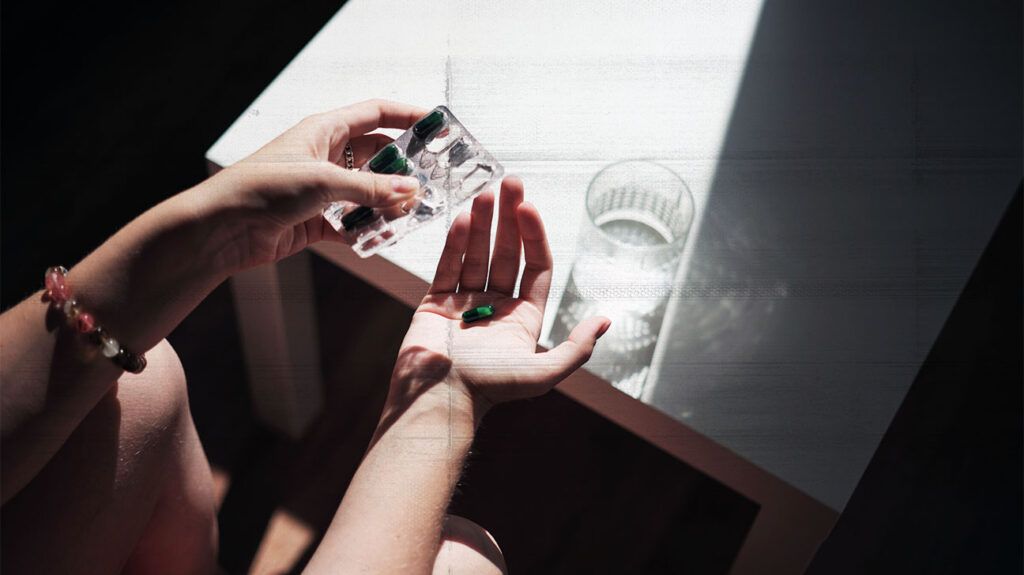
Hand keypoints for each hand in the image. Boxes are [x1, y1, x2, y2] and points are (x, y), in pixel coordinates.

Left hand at [189, 99, 429, 271]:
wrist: (222, 229)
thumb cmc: (260, 188)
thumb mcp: (322, 181)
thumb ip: (370, 187)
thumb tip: (411, 190)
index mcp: (324, 131)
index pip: (375, 114)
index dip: (407, 117)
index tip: (437, 126)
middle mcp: (326, 157)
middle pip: (377, 157)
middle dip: (404, 169)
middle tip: (433, 180)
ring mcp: (324, 190)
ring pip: (370, 193)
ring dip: (390, 203)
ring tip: (414, 212)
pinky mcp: (319, 221)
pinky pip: (355, 223)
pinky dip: (371, 230)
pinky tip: (387, 235)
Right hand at [390, 177, 610, 417]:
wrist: (440, 398)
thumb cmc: (492, 388)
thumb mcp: (544, 373)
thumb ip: (577, 347)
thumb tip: (607, 319)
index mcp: (523, 318)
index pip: (535, 266)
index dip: (535, 236)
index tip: (530, 208)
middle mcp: (496, 305)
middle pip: (507, 252)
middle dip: (509, 219)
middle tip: (510, 183)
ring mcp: (465, 301)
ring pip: (476, 253)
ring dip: (482, 223)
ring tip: (485, 193)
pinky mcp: (436, 302)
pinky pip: (448, 265)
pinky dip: (455, 241)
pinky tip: (464, 218)